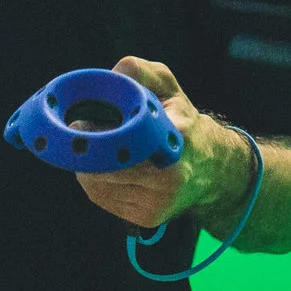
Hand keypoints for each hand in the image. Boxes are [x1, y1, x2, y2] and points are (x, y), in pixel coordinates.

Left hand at [72, 57, 249, 233]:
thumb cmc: (182, 119)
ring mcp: (159, 202)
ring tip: (97, 147)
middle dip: (85, 148)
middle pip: (105, 167)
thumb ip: (139, 72)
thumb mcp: (167, 86)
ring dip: (86, 164)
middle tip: (78, 130)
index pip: (130, 139)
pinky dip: (95, 180)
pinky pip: (102, 198)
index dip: (98, 133)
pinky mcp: (147, 218)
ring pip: (97, 185)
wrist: (212, 165)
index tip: (79, 122)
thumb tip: (106, 81)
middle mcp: (171, 175)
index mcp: (179, 136)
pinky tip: (107, 167)